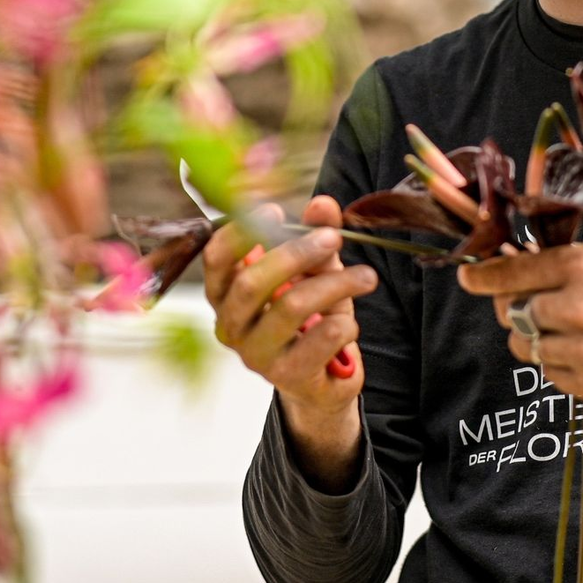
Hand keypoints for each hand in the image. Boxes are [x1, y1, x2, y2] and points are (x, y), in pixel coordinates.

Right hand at [203, 196, 376, 410]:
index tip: (275, 210)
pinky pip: (320, 339)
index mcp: (225, 293)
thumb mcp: (312, 271)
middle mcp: (231, 325)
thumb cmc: (308, 317)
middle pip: (252, 283)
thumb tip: (322, 204)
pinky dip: (343, 324)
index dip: (240, 232)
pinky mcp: (287, 376)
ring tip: (367, 276)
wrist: (321, 377)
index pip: (215, 259)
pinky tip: (349, 323)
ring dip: (336, 284)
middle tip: (333, 238)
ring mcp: (256, 354)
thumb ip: (315, 235)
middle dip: (297, 254)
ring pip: (291, 307)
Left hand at [458, 242, 582, 434]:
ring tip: (571, 331)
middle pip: (512, 313)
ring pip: (525, 347)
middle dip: (518, 310)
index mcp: (581, 266)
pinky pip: (550, 374)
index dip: (482, 277)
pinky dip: (558, 365)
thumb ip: (562, 265)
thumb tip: (513, 267)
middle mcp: (577, 307)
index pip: (509, 272)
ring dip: (537, 340)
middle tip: (539, 307)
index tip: (468, 279)